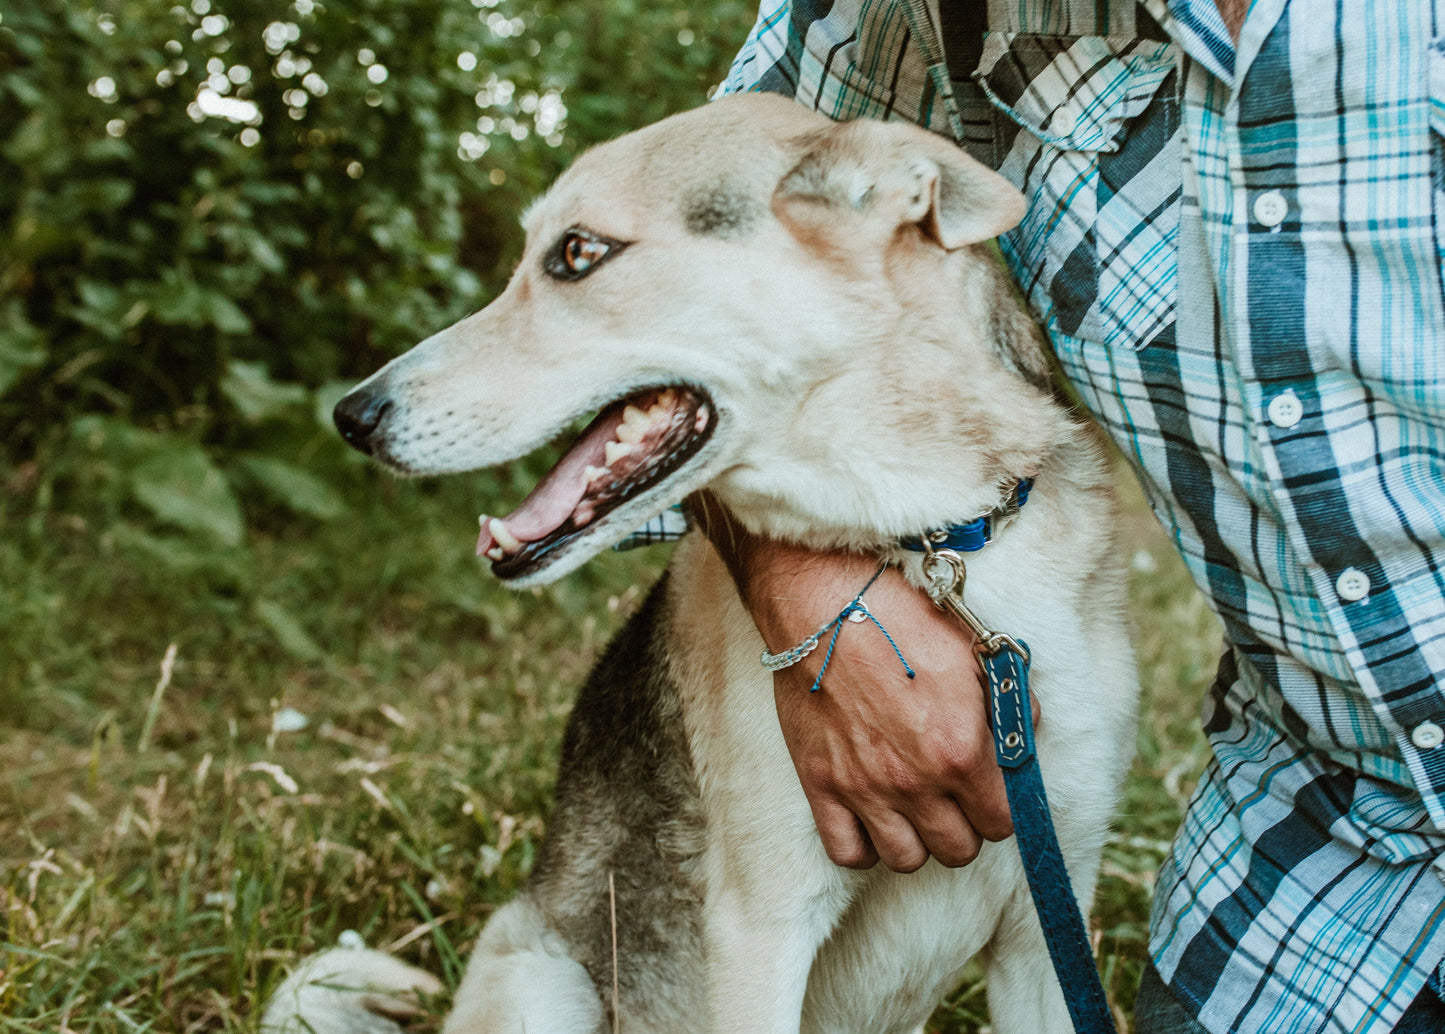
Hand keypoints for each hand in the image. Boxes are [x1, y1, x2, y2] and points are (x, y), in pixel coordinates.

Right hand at [690, 497, 1028, 872]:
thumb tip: (1024, 736)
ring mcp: (865, 788)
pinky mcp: (821, 785)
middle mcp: (917, 781)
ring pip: (907, 860)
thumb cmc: (902, 618)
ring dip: (917, 839)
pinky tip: (871, 816)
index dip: (999, 806)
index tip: (988, 789)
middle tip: (952, 797)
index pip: (1002, 822)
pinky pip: (848, 852)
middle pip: (958, 849)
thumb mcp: (975, 651)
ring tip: (913, 808)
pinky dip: (863, 844)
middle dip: (963, 826)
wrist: (826, 602)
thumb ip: (1008, 703)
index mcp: (962, 750)